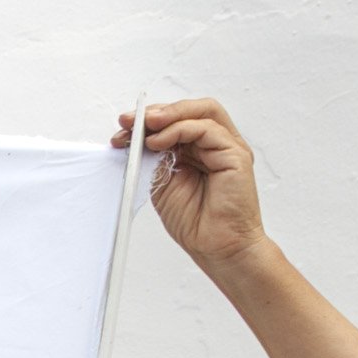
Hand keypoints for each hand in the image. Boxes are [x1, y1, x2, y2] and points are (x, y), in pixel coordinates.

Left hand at [113, 99, 266, 270]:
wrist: (216, 247)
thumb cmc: (194, 221)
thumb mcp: (161, 183)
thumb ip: (153, 159)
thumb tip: (134, 139)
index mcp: (197, 150)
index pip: (175, 121)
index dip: (147, 121)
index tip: (121, 129)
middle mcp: (214, 144)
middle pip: (190, 110)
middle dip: (156, 112)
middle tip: (128, 122)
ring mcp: (227, 147)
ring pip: (202, 112)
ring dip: (168, 115)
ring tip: (143, 126)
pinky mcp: (236, 155)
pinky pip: (207, 130)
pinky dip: (179, 129)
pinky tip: (158, 141)